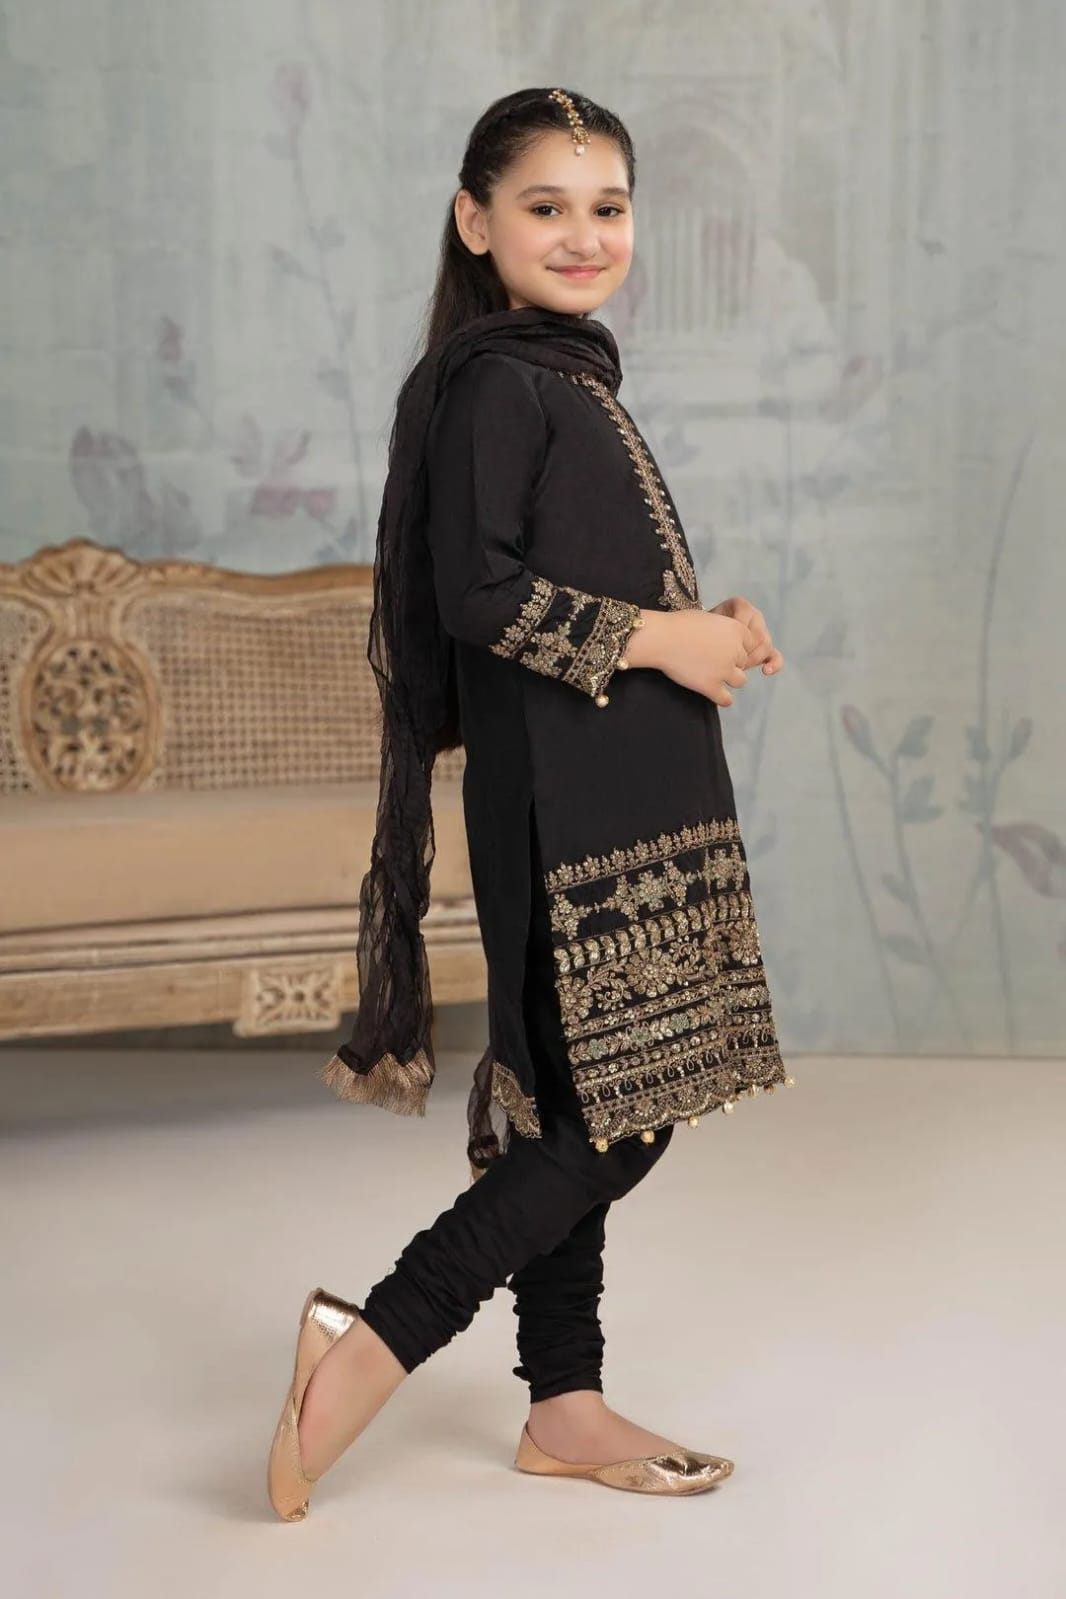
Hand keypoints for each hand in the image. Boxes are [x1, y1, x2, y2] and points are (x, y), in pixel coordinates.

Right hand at [625, 608, 754, 706]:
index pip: (751, 644)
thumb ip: (722, 630)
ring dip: (729, 679)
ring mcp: (724, 670)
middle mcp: (735, 651)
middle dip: (732, 662)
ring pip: (740, 681)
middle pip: (744, 663)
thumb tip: (722, 640)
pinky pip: (726, 700)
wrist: (662, 638)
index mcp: (737, 630)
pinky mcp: (711, 686)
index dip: (737, 647)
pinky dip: (722, 698)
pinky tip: (713, 693)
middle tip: (712, 660)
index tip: (723, 648)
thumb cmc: (679, 624)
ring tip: (713, 676)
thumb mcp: (710, 619)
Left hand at [709, 596, 783, 675]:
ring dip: (752, 659)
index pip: (743, 620)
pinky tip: (766, 671)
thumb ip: (713, 627)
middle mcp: (754, 616)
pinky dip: (773, 664)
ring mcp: (762, 632)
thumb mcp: (703, 625)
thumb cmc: (700, 631)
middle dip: (743, 651)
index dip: (733, 635)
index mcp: (740, 605)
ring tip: (737, 666)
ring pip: (765, 647)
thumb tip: (722, 641)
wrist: (701, 639)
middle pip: (755, 635)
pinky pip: (775, 656)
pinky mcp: (765, 649)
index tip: (719, 643)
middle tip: (727, 660)